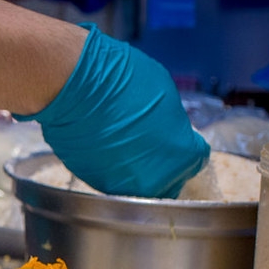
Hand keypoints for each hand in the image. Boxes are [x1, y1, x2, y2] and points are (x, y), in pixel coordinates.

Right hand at [16, 24, 208, 197]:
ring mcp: (122, 185)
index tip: (172, 135)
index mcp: (182, 156)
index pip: (194, 159)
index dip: (182, 145)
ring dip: (133, 167)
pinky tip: (102, 144)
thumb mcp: (164, 93)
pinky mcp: (93, 182)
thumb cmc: (122, 82)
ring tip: (120, 141)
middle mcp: (155, 180)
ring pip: (136, 183)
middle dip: (161, 164)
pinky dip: (109, 165)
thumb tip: (165, 129)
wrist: (74, 88)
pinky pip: (110, 177)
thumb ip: (171, 121)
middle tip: (148, 142)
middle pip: (167, 181)